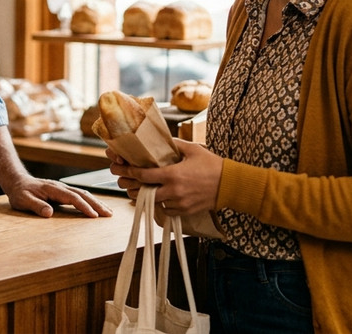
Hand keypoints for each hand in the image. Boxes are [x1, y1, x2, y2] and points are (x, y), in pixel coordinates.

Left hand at [3, 176, 113, 218]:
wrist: (17, 181)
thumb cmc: (20, 192)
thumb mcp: (23, 200)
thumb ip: (36, 206)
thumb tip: (49, 213)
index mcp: (53, 189)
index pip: (72, 198)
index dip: (84, 206)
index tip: (94, 216)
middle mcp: (60, 187)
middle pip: (83, 194)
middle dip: (97, 204)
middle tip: (109, 214)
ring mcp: (63, 189)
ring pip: (83, 194)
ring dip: (96, 202)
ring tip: (108, 212)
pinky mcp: (63, 192)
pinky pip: (80, 195)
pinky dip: (90, 201)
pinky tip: (97, 207)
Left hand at [107, 140, 222, 215]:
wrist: (230, 185)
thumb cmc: (212, 165)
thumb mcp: (192, 149)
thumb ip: (174, 144)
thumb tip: (161, 139)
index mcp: (173, 174)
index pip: (143, 175)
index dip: (129, 172)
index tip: (121, 169)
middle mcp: (173, 191)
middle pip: (143, 193)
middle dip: (132, 187)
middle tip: (125, 182)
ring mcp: (179, 203)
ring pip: (153, 203)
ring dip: (146, 197)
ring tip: (140, 190)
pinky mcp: (185, 212)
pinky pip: (166, 211)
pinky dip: (160, 205)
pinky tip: (160, 198)